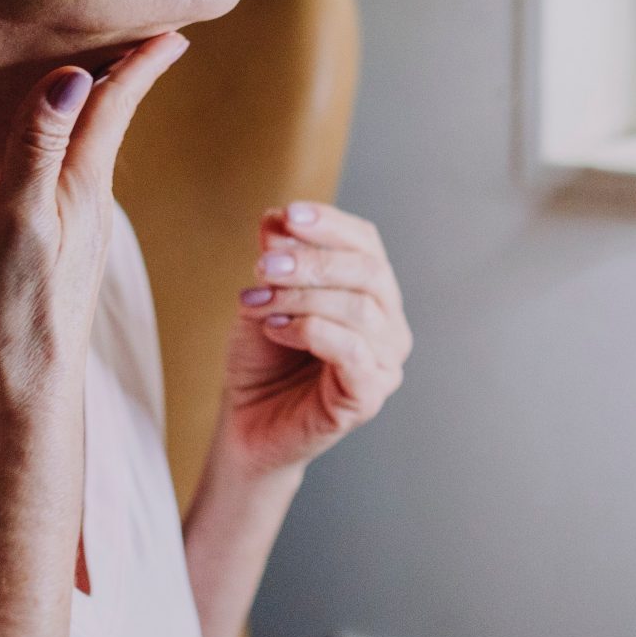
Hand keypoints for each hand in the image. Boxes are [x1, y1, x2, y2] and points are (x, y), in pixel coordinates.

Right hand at [0, 35, 188, 422]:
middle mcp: (89, 199)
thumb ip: (39, 148)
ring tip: (110, 66)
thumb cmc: (20, 311)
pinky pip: (74, 174)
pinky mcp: (61, 250)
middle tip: (150, 25)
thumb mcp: (22, 222)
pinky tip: (69, 149)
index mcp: (83, 183)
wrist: (28, 393)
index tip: (176, 21)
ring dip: (104, 102)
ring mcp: (78, 226)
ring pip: (93, 144)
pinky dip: (77, 143)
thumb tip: (71, 77)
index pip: (117, 103)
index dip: (141, 58)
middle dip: (127, 68)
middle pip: (110, 116)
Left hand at [218, 202, 410, 475]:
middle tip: (262, 265)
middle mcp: (389, 324)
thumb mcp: (263, 294)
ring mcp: (385, 362)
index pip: (366, 243)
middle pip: (369, 272)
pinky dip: (309, 330)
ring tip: (258, 302)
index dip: (330, 223)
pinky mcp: (369, 396)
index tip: (287, 214)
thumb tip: (277, 217)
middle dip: (312, 261)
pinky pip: (352, 352)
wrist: (246, 422)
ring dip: (301, 297)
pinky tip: (275, 328)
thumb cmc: (263, 358)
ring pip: (359, 309)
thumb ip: (275, 258)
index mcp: (371, 292)